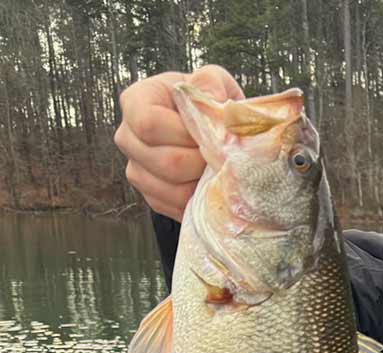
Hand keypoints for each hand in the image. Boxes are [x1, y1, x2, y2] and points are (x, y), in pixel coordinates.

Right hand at [114, 65, 244, 220]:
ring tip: (215, 167)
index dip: (183, 134)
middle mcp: (128, 137)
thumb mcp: (213, 82)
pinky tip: (208, 183)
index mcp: (136, 102)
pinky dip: (199, 198)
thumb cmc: (207, 103)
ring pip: (173, 190)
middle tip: (220, 155)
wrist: (211, 133)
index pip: (148, 123)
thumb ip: (210, 82)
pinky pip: (177, 207)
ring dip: (202, 182)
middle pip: (164, 161)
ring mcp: (137, 170)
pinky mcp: (152, 196)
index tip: (206, 133)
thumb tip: (211, 98)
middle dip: (200, 161)